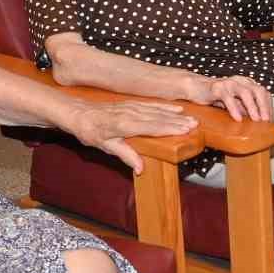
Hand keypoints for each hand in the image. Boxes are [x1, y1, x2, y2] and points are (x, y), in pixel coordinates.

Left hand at [67, 100, 196, 173]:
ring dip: (175, 114)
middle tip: (195, 124)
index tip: (185, 130)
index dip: (170, 128)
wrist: (79, 113)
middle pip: (158, 117)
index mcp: (124, 124)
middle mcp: (131, 113)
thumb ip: (125, 155)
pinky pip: (152, 105)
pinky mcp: (132, 104)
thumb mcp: (105, 146)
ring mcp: (132, 107)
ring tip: (190, 118)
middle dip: (177, 121)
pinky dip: (165, 106)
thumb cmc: (90, 131)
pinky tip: (176, 108)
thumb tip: (141, 168)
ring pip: (157, 110)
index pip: (152, 126)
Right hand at [200, 76, 272, 121]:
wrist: (195, 87)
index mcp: (247, 84)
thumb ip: (245, 109)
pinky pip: (228, 98)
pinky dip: (234, 109)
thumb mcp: (234, 104)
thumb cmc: (216, 96)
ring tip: (256, 120)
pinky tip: (238, 118)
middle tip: (266, 121)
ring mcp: (229, 83)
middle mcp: (241, 81)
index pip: (264, 93)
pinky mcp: (217, 87)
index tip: (270, 121)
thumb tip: (258, 123)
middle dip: (265, 107)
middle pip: (259, 91)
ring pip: (246, 93)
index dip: (269, 107)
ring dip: (253, 107)